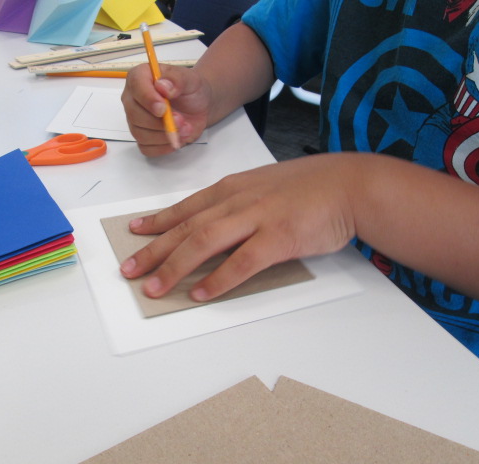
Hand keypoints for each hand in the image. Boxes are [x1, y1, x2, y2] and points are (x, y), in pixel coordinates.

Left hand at [119, 155, 356, 300]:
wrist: (349, 184)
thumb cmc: (308, 187)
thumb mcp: (264, 186)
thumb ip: (237, 203)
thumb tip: (212, 226)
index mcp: (232, 187)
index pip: (186, 207)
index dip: (157, 221)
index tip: (134, 232)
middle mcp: (238, 200)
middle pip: (186, 228)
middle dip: (154, 250)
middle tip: (129, 269)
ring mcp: (257, 217)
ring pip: (205, 243)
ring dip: (175, 267)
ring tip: (154, 287)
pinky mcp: (279, 237)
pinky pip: (241, 262)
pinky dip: (218, 279)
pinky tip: (200, 294)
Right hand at [121, 63, 211, 156]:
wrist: (200, 106)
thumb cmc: (191, 89)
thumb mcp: (190, 79)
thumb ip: (177, 79)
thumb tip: (162, 86)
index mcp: (140, 77)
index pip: (135, 86)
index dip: (147, 99)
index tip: (162, 108)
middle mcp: (133, 98)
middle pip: (135, 115)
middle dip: (159, 122)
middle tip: (180, 121)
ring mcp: (136, 120)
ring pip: (140, 134)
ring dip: (164, 136)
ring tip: (184, 129)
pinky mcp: (143, 137)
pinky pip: (146, 148)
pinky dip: (163, 147)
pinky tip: (176, 139)